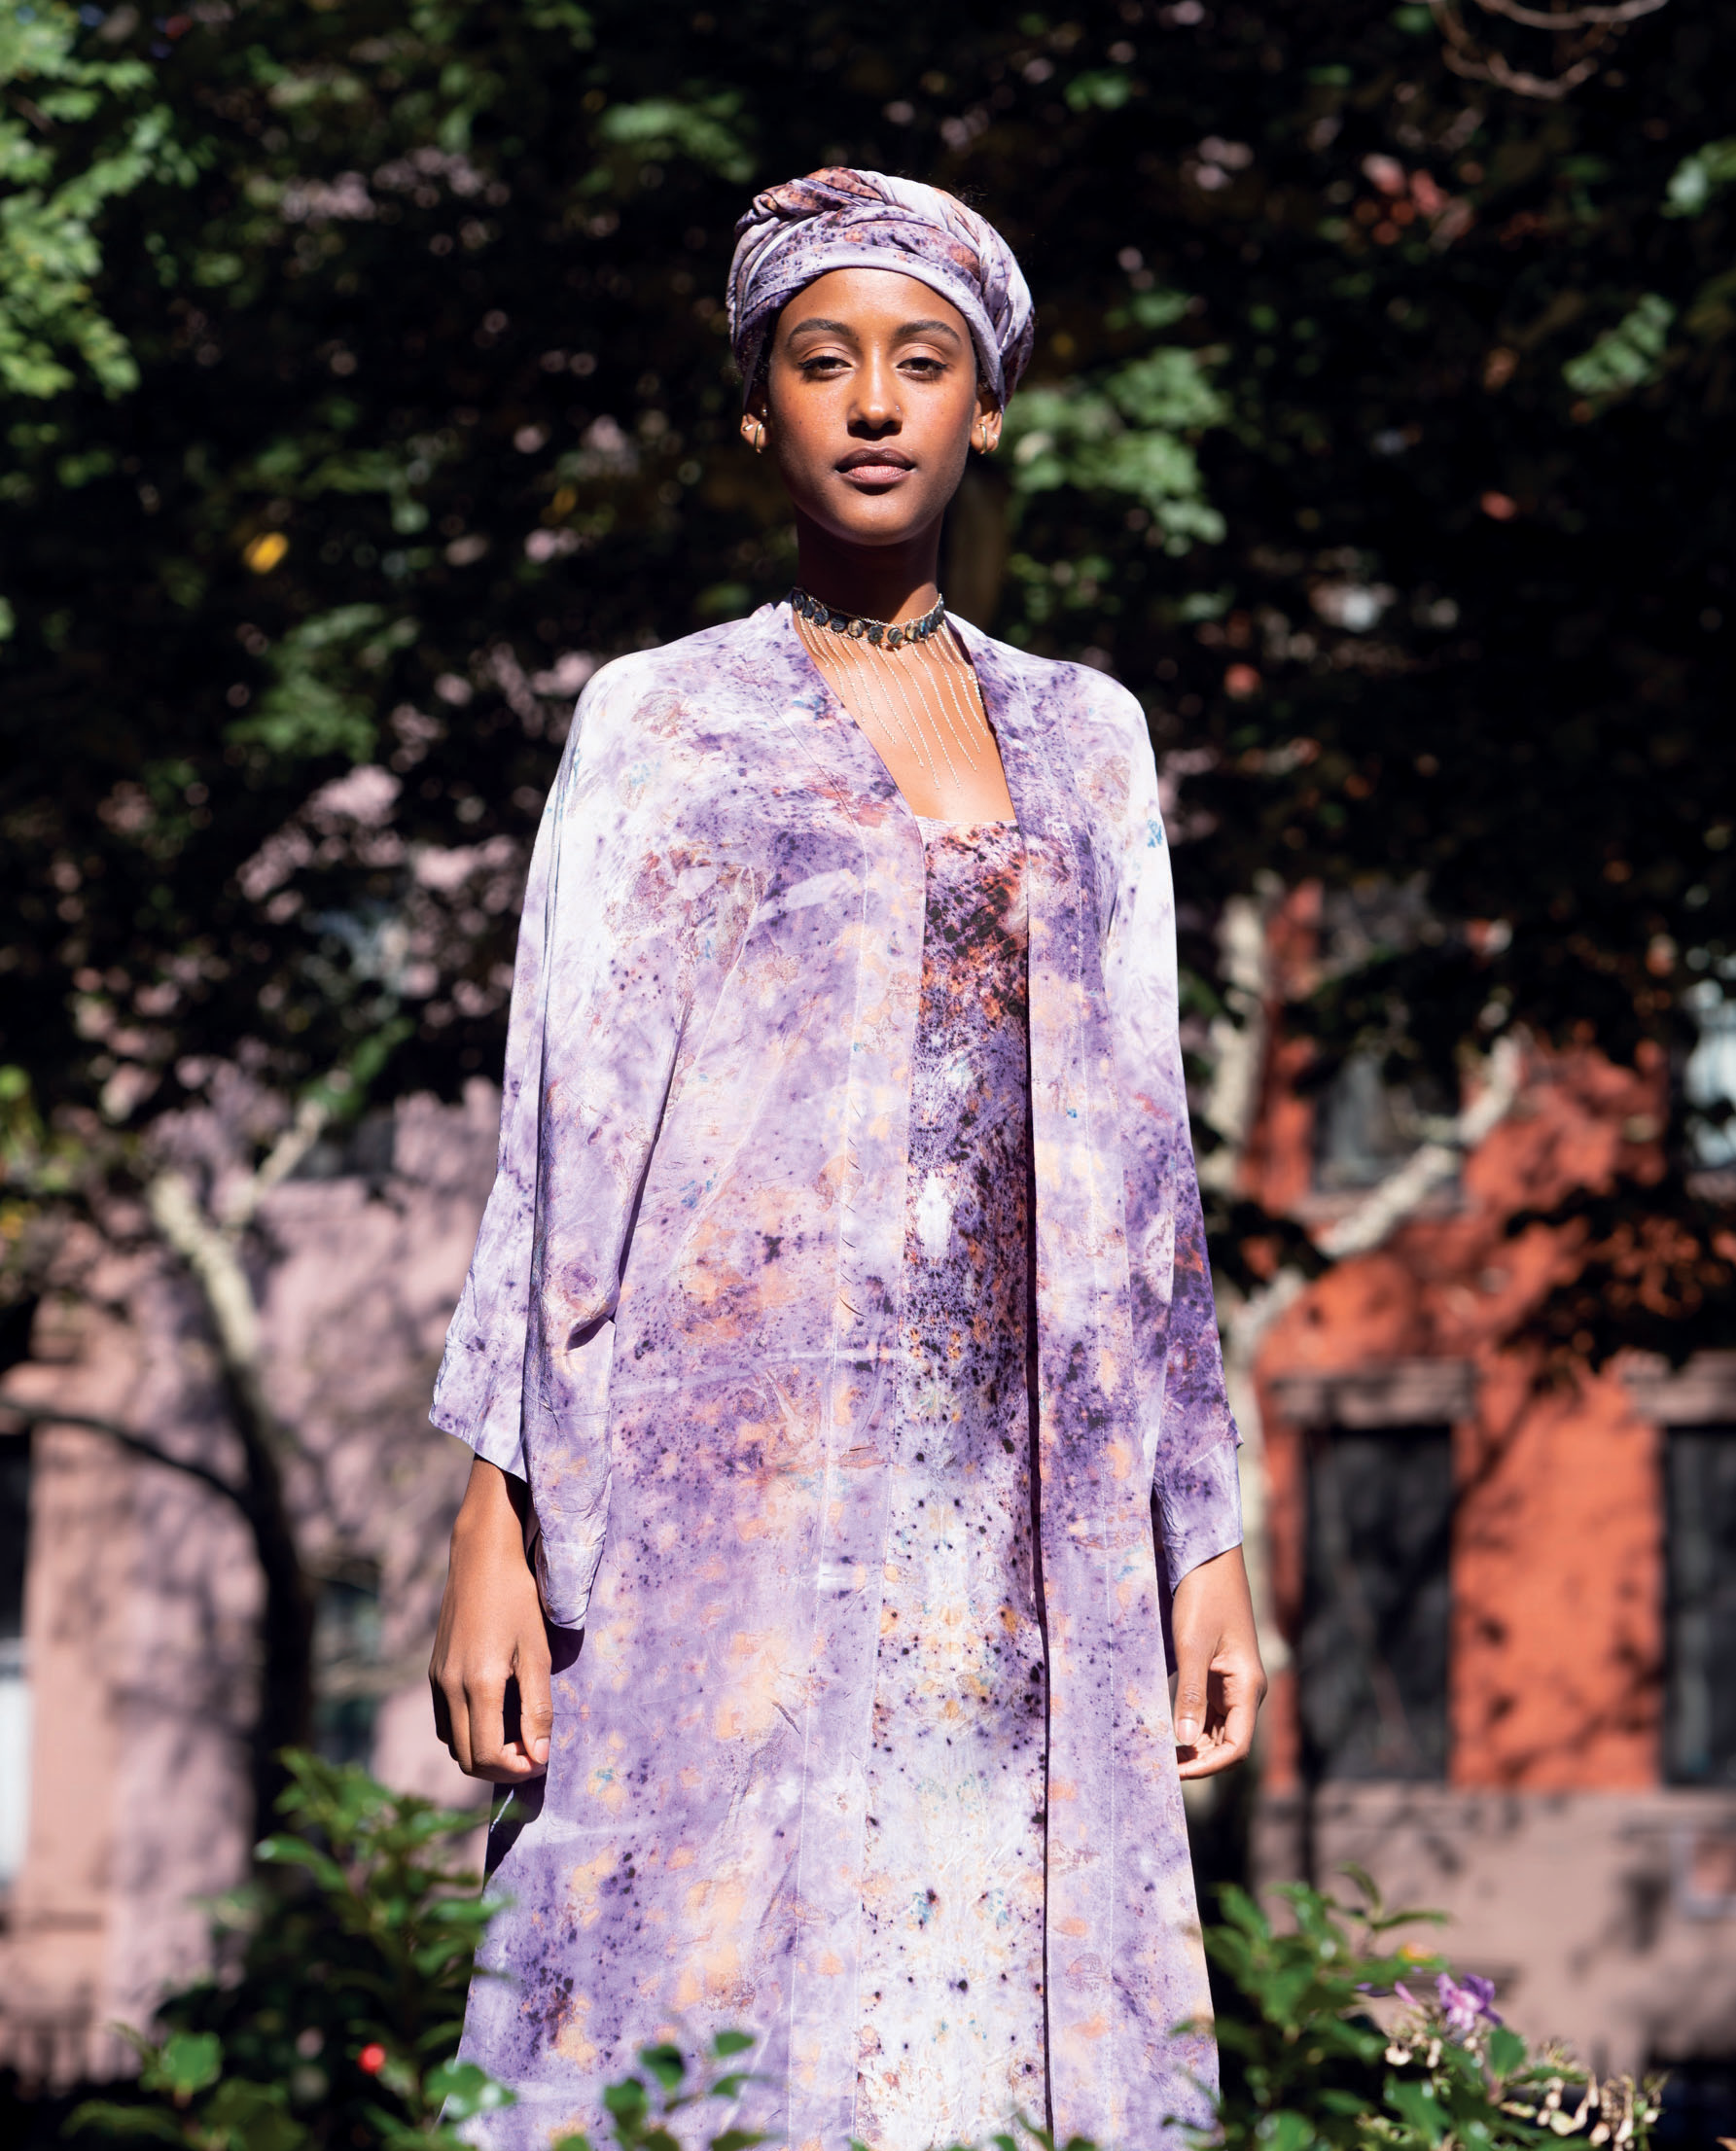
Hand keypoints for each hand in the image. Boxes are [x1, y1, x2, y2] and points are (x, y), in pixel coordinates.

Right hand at [429, 1456, 552, 1780]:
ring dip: (482, 1752)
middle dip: (501, 1768)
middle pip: (467, 1758)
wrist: (481, 1558)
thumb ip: (537, 1707)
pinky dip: (466, 1732)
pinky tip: (493, 1715)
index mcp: (478, 1684)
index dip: (517, 1769)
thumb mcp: (537, 1652)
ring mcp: (437, 1680)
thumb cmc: (518, 1599)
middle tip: (532, 1755)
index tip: (542, 1759)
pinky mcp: (433, 1671)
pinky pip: (444, 1721)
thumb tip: (539, 1756)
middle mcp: (450, 1687)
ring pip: (452, 1743)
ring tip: (516, 1736)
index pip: (488, 1756)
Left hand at [1170, 1542, 1265, 1779]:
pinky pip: (1207, 1711)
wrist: (1208, 1560)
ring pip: (1216, 1730)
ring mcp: (1232, 1683)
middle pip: (1227, 1744)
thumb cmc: (1203, 1598)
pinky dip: (1188, 1724)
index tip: (1174, 1772)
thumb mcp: (1192, 1646)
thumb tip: (1184, 1742)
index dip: (1208, 1766)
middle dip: (1197, 1760)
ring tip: (1157, 1751)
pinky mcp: (1217, 1674)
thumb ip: (1190, 1694)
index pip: (1236, 1747)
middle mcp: (1245, 1691)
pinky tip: (1164, 1727)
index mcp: (1248, 1687)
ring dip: (1192, 1745)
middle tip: (1158, 1764)